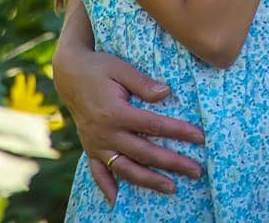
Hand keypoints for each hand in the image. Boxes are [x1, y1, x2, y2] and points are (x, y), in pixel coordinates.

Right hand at [52, 47, 203, 203]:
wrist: (69, 74)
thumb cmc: (99, 67)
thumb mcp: (120, 67)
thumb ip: (143, 83)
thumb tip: (166, 93)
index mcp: (115, 112)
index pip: (153, 125)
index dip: (178, 132)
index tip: (199, 137)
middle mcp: (106, 133)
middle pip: (144, 152)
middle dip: (172, 163)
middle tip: (195, 170)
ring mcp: (96, 144)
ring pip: (125, 168)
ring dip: (148, 180)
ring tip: (171, 188)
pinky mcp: (90, 148)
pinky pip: (98, 172)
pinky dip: (107, 187)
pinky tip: (117, 202)